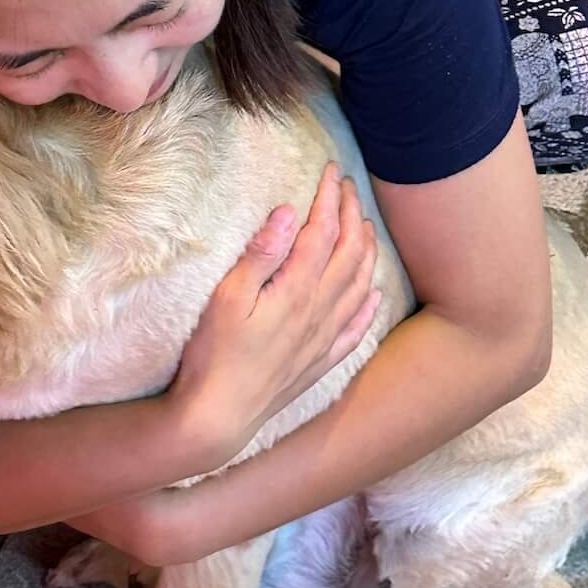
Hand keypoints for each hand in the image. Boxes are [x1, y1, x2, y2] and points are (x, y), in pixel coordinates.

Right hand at [169, 163, 379, 469]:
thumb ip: (261, 254)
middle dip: (353, 215)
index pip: (323, 232)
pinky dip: (369, 305)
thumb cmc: (214, 354)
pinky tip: (372, 295)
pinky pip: (357, 329)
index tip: (331, 171)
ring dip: (367, 251)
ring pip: (360, 286)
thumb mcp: (227, 297)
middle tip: (349, 188)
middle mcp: (320, 312)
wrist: (220, 416)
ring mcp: (324, 339)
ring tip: (365, 226)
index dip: (329, 198)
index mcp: (297, 290)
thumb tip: (288, 212)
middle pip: (350, 254)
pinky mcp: (320, 362)